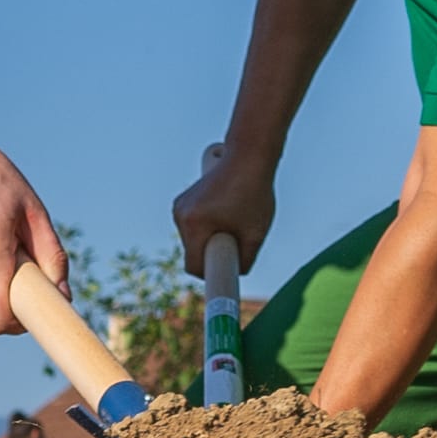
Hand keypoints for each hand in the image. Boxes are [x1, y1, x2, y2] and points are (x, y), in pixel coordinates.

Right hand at [166, 142, 271, 282]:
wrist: (248, 156)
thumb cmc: (255, 194)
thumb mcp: (256, 233)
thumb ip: (245, 260)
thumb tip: (235, 274)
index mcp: (195, 224)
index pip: (194, 266)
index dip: (209, 276)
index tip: (221, 281)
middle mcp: (181, 216)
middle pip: (192, 254)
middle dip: (212, 255)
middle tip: (236, 246)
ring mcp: (180, 206)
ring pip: (193, 240)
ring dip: (210, 240)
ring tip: (234, 223)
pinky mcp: (183, 200)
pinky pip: (193, 226)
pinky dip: (207, 227)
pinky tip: (225, 212)